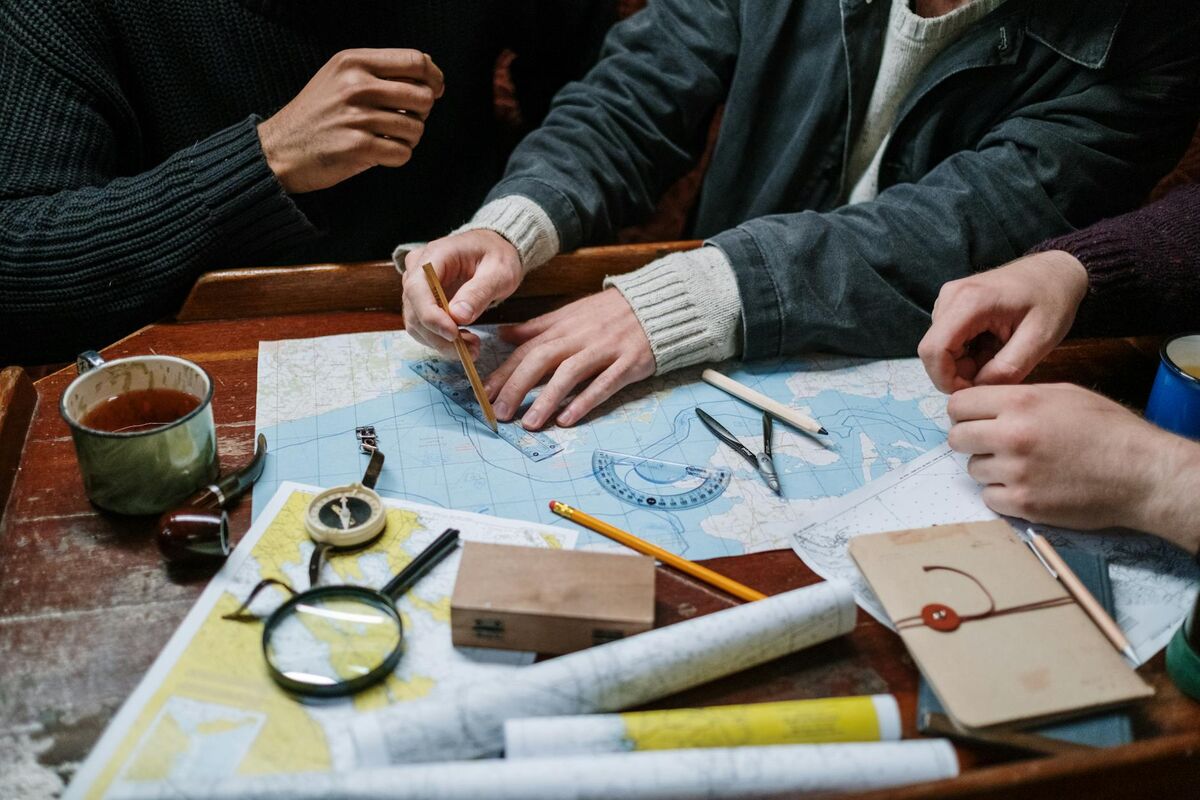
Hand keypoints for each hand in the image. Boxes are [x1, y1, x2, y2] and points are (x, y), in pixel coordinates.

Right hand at [258, 49, 444, 193]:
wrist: (279, 149)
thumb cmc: (316, 115)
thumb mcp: (339, 77)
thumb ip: (379, 71)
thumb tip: (428, 72)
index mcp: (353, 62)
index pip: (415, 61)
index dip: (434, 78)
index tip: (435, 90)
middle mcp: (356, 85)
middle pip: (423, 96)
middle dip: (422, 113)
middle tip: (405, 120)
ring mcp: (357, 116)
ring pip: (416, 128)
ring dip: (408, 138)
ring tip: (387, 137)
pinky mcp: (358, 147)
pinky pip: (403, 152)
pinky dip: (397, 156)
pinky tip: (380, 153)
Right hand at [402, 230, 522, 352]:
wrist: (494, 250)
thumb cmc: (497, 255)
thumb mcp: (498, 272)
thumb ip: (479, 292)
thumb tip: (458, 316)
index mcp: (435, 255)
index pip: (417, 288)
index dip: (430, 316)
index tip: (453, 334)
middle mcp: (418, 270)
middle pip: (414, 310)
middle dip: (440, 336)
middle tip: (471, 349)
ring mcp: (417, 286)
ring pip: (416, 323)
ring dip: (441, 342)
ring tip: (472, 346)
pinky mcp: (422, 301)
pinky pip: (423, 326)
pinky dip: (441, 339)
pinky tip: (463, 340)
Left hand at [482, 289, 655, 429]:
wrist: (656, 305)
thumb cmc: (609, 313)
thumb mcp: (570, 313)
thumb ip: (537, 327)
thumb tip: (503, 335)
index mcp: (562, 326)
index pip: (526, 349)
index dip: (504, 372)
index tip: (483, 394)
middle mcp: (579, 337)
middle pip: (541, 360)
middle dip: (517, 387)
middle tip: (500, 414)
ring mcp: (604, 350)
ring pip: (570, 373)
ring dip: (547, 399)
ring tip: (530, 424)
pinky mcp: (628, 363)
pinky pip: (604, 383)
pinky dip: (585, 401)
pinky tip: (567, 418)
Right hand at [918, 251, 1087, 392]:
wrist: (1056, 272)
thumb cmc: (1053, 301)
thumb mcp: (1040, 340)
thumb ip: (1007, 369)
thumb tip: (978, 390)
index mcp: (969, 302)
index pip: (933, 350)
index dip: (946, 379)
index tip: (975, 391)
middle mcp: (949, 297)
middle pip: (933, 351)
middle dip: (958, 373)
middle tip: (994, 375)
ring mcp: (947, 299)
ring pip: (939, 348)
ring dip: (964, 363)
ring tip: (999, 356)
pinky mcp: (950, 304)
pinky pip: (946, 339)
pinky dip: (965, 353)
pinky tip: (991, 346)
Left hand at [947, 383, 1199, 553]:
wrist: (1142, 474)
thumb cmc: (1109, 430)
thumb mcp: (1064, 395)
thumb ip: (1019, 398)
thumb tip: (986, 404)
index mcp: (1020, 403)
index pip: (958, 404)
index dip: (964, 412)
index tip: (973, 419)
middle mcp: (1012, 436)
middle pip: (957, 438)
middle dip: (970, 440)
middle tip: (991, 444)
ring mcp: (1016, 472)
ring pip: (973, 469)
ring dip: (990, 468)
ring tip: (1021, 466)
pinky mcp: (1023, 504)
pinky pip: (989, 497)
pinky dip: (1002, 494)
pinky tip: (1026, 486)